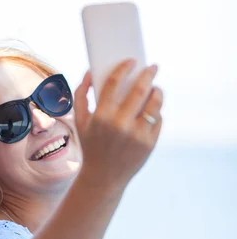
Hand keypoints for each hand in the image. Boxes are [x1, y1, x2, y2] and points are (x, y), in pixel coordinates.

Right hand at [73, 60, 162, 192]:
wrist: (104, 177)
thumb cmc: (91, 146)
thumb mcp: (80, 122)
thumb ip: (81, 95)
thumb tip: (90, 72)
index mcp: (101, 116)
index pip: (115, 83)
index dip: (124, 68)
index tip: (132, 61)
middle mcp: (120, 124)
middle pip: (139, 89)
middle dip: (148, 74)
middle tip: (152, 67)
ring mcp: (137, 134)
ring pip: (154, 103)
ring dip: (157, 91)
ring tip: (156, 87)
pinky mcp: (149, 143)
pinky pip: (158, 119)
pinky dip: (156, 112)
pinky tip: (152, 110)